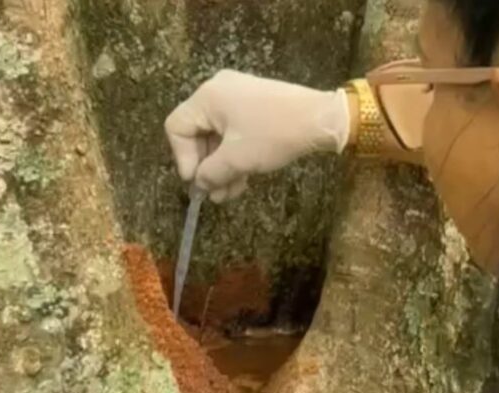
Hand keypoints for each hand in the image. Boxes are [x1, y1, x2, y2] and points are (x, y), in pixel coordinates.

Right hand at [165, 70, 349, 202]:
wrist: (321, 119)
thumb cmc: (275, 135)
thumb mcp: (238, 159)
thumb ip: (210, 173)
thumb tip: (199, 184)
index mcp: (208, 97)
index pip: (177, 127)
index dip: (182, 158)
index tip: (197, 182)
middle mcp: (219, 91)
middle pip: (198, 133)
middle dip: (206, 167)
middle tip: (214, 194)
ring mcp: (239, 97)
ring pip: (219, 137)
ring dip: (222, 167)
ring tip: (228, 194)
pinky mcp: (256, 107)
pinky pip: (235, 133)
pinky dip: (236, 156)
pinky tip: (241, 181)